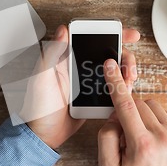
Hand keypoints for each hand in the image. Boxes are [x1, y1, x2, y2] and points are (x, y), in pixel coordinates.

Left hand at [23, 25, 139, 148]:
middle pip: (110, 54)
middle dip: (126, 57)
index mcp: (68, 59)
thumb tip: (63, 30)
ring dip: (126, 73)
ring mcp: (89, 83)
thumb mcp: (41, 78)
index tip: (129, 35)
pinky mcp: (95, 98)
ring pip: (115, 71)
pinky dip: (122, 88)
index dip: (113, 34)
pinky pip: (113, 89)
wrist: (44, 135)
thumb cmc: (37, 107)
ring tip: (129, 81)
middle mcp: (81, 68)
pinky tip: (126, 92)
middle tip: (129, 68)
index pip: (93, 39)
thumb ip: (52, 53)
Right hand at [98, 59, 166, 165]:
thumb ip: (106, 136)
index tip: (111, 65)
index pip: (126, 106)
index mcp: (142, 145)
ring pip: (153, 105)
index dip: (116, 83)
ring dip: (143, 115)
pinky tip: (154, 137)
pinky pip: (165, 113)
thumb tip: (115, 115)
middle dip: (128, 112)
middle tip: (127, 134)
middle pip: (138, 104)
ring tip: (142, 136)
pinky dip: (156, 120)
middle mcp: (163, 137)